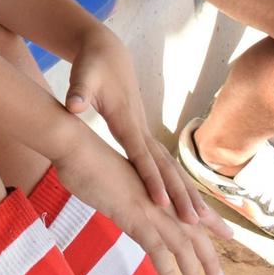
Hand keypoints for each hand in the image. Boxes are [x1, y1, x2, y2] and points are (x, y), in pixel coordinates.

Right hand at [53, 130, 219, 274]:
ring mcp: (151, 208)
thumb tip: (127, 203)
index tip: (228, 234)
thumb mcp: (117, 178)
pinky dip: (167, 271)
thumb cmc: (90, 160)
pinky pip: (158, 250)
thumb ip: (129, 192)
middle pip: (195, 232)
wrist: (77, 147)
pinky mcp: (136, 216)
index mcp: (159, 186)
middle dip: (209, 257)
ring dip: (191, 272)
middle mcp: (162, 197)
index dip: (212, 221)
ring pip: (182, 246)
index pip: (192, 207)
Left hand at [65, 30, 229, 245]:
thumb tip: (73, 106)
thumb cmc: (92, 65)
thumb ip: (79, 92)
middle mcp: (140, 128)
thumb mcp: (83, 75)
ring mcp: (144, 130)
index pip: (140, 155)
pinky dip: (177, 181)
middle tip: (194, 223)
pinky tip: (185, 200)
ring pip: (169, 165)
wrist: (107, 51)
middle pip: (163, 166)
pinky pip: (163, 162)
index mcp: (125, 119)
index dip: (151, 179)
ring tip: (200, 219)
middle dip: (179, 194)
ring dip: (185, 191)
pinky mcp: (142, 132)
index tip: (161, 203)